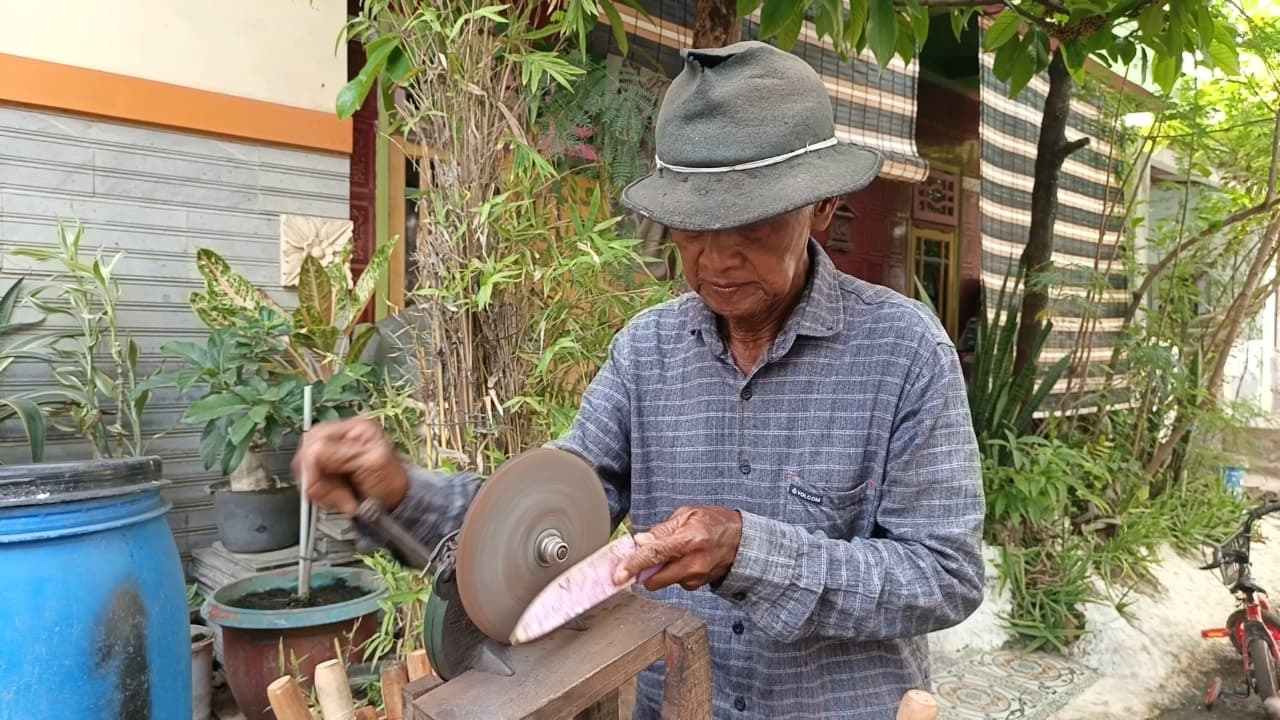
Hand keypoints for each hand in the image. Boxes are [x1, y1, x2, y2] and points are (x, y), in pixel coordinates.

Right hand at [291, 416, 407, 516]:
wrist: (395, 505)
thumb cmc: (392, 483)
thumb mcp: (372, 463)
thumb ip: (342, 454)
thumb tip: (314, 452)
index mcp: (352, 428)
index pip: (316, 438)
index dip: (314, 462)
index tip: (321, 480)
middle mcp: (339, 439)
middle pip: (306, 456)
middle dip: (321, 480)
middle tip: (341, 491)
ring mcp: (330, 457)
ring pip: (305, 474)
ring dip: (325, 491)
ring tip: (346, 496)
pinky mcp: (326, 474)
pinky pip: (310, 486)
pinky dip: (325, 497)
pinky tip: (342, 498)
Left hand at [613, 506, 742, 590]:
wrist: (741, 540)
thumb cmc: (714, 523)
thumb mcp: (687, 516)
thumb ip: (661, 531)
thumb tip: (639, 542)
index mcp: (689, 540)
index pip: (654, 555)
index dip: (633, 565)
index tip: (618, 575)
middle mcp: (693, 563)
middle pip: (654, 578)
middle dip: (644, 570)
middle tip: (647, 556)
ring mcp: (696, 578)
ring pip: (662, 581)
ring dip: (660, 569)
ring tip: (676, 552)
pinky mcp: (697, 586)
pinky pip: (674, 581)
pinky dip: (673, 572)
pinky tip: (684, 560)